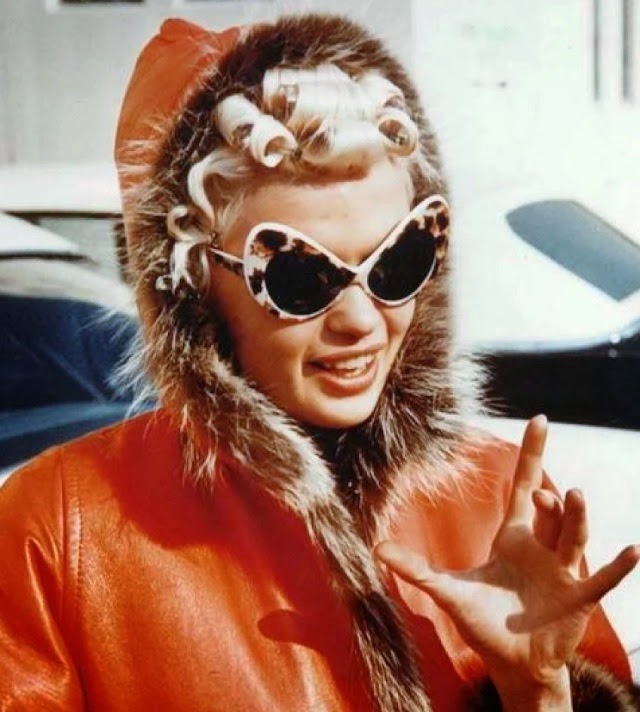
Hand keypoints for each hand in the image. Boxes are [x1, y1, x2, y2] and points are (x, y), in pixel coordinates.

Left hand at [375, 415, 638, 710]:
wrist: (510, 660)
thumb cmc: (484, 621)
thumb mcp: (448, 591)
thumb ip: (416, 569)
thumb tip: (375, 549)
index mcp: (514, 536)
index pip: (523, 486)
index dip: (531, 454)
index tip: (539, 420)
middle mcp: (541, 547)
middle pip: (549, 510)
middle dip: (547, 498)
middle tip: (539, 491)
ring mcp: (561, 571)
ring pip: (573, 536)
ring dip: (575, 517)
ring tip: (574, 495)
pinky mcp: (576, 600)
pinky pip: (599, 580)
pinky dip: (615, 566)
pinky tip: (630, 550)